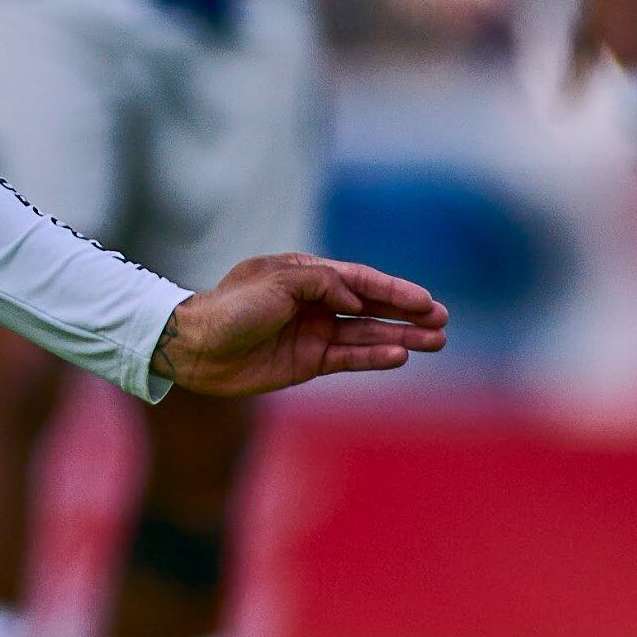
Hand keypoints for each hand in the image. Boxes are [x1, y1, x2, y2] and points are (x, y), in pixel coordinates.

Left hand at [153, 253, 448, 398]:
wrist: (194, 347)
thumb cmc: (230, 308)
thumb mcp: (276, 282)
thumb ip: (322, 283)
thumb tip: (356, 300)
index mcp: (304, 275)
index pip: (358, 280)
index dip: (393, 290)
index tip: (426, 300)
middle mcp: (313, 303)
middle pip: (370, 307)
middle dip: (407, 312)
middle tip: (442, 320)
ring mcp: (312, 333)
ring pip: (367, 334)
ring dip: (401, 336)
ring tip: (436, 341)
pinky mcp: (307, 361)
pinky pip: (349, 357)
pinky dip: (374, 357)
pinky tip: (400, 355)